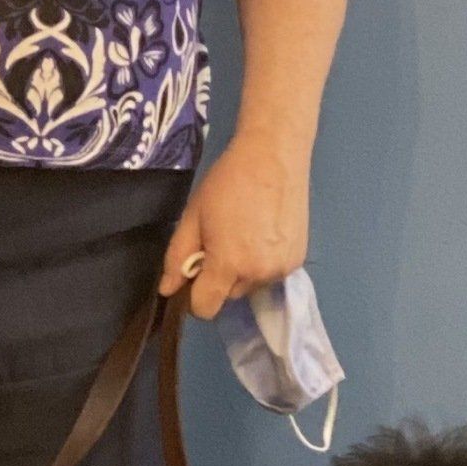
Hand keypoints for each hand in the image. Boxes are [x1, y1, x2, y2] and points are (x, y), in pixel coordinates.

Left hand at [159, 135, 309, 319]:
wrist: (274, 157)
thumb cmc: (228, 182)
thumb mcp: (193, 217)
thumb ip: (177, 258)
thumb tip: (168, 290)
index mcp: (229, 264)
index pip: (205, 308)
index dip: (194, 295)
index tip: (195, 271)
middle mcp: (259, 274)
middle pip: (228, 296)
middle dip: (219, 277)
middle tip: (221, 240)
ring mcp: (283, 269)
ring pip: (250, 286)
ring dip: (242, 271)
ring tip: (245, 233)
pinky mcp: (298, 260)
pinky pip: (270, 275)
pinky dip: (263, 262)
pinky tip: (264, 233)